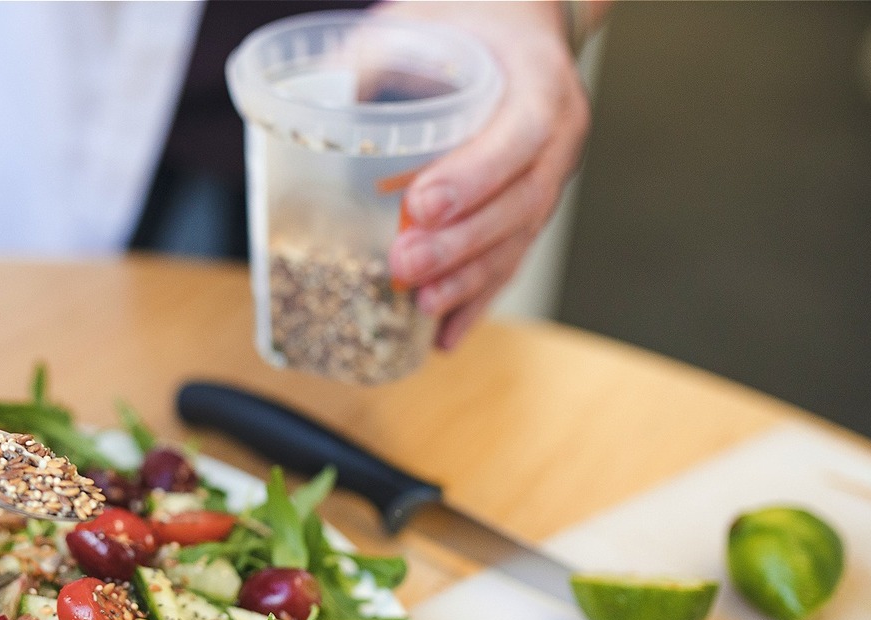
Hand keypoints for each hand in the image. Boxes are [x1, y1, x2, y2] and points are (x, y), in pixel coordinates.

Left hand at [378, 1, 594, 348]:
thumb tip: (313, 99)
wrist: (517, 26)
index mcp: (539, 84)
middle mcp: (557, 138)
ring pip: (516, 241)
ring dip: (468, 281)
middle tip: (404, 264)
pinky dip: (475, 302)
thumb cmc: (468, 24)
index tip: (421, 204)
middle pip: (520, 203)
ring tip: (421, 306)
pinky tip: (443, 335)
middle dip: (461, 243)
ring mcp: (549, 179)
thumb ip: (375, 54)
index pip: (518, 137)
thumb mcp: (424, 19)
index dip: (473, 177)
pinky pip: (508, 262)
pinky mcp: (528, 211)